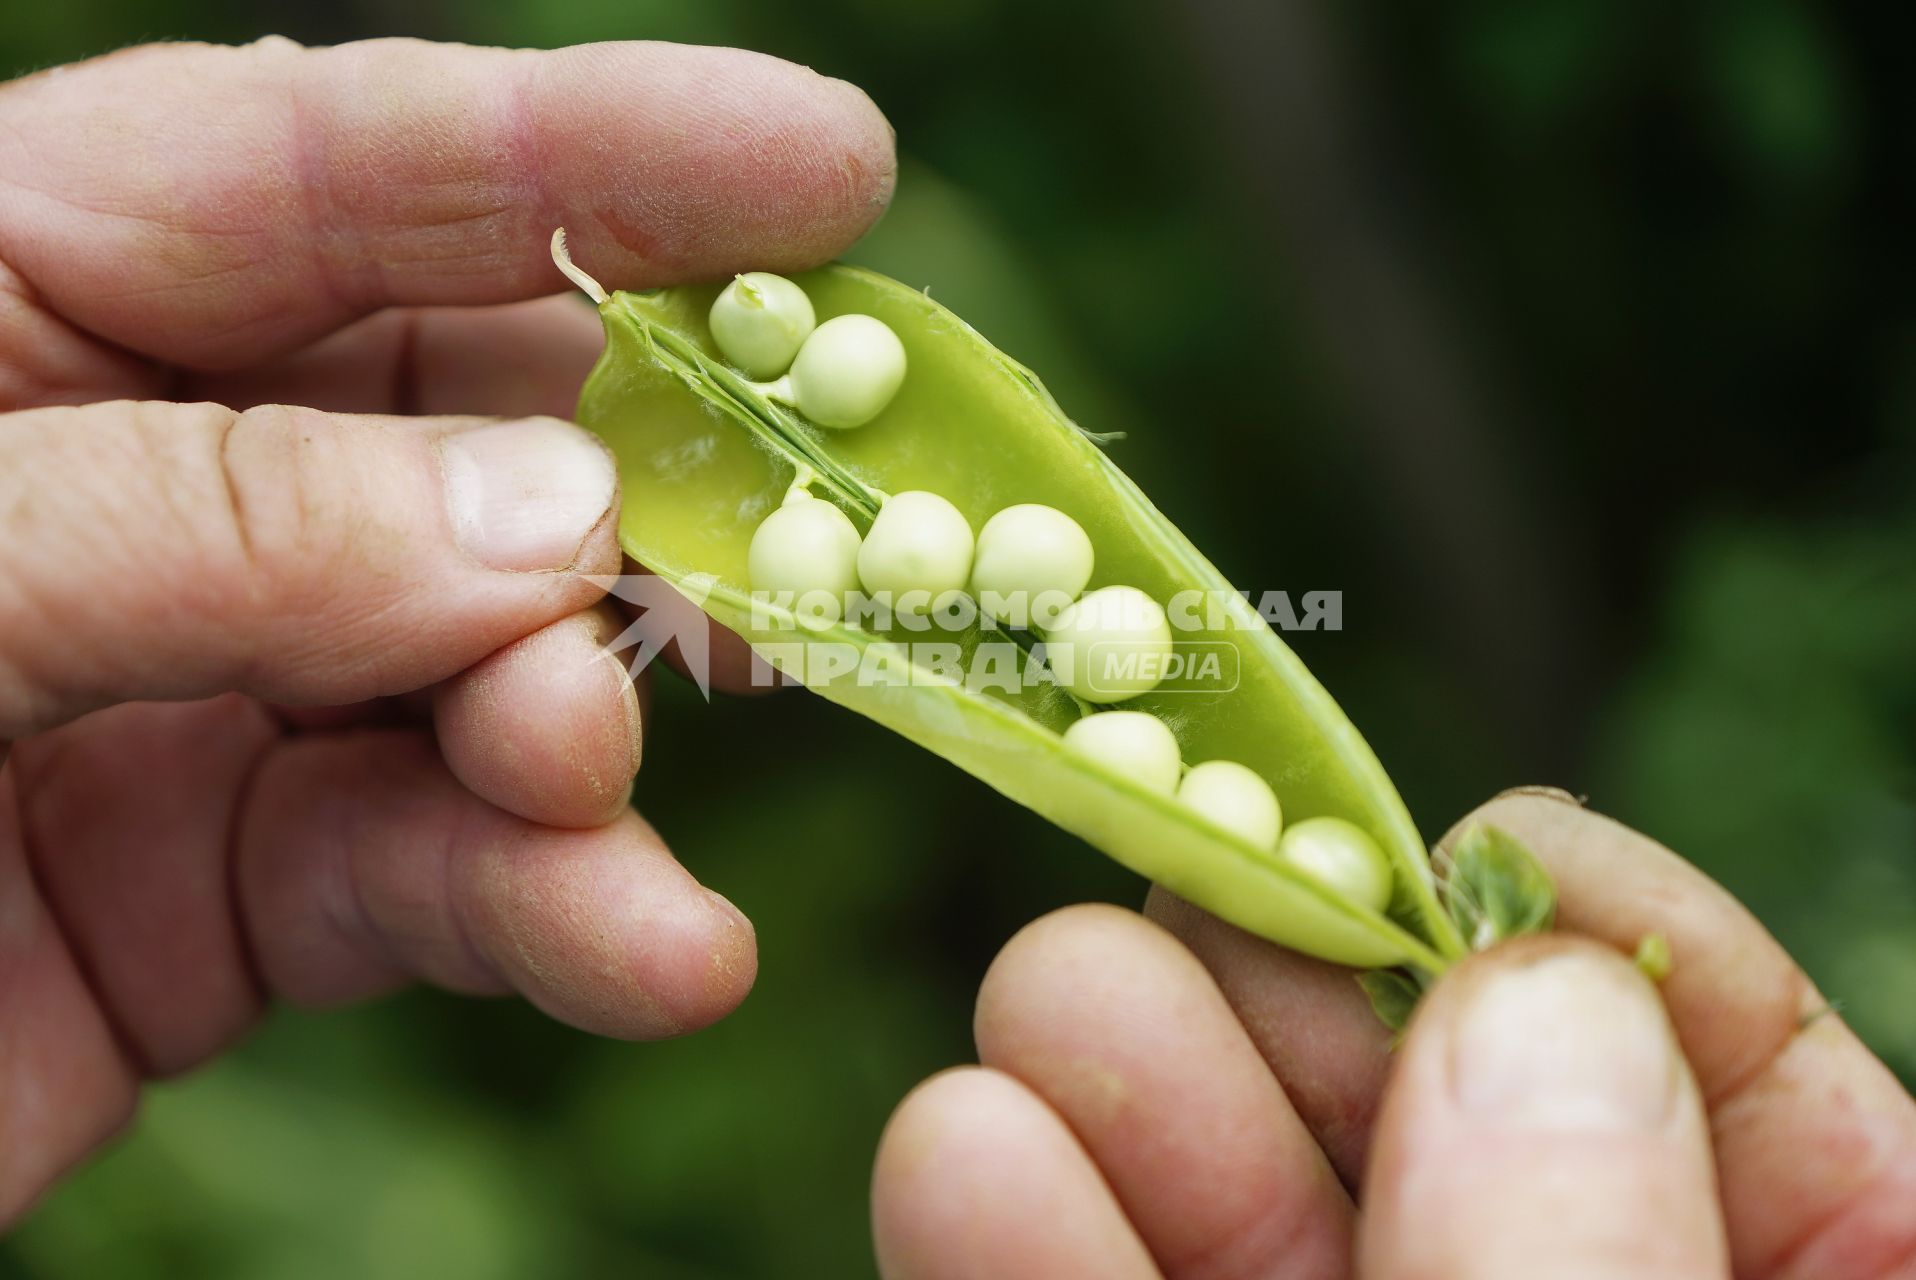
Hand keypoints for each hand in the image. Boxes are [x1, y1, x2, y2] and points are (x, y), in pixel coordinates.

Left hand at [0, 36, 892, 1220]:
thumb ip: (196, 528)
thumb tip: (551, 529)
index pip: (334, 164)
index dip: (596, 154)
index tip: (830, 175)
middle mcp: (124, 470)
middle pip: (459, 424)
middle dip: (631, 488)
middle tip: (801, 546)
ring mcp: (192, 689)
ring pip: (474, 669)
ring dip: (575, 734)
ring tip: (597, 792)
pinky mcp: (219, 895)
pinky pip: (432, 880)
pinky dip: (556, 916)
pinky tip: (655, 956)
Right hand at [873, 790, 1915, 1278]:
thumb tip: (1523, 999)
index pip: (1764, 1112)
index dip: (1629, 949)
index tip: (1492, 844)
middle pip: (1451, 1133)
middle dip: (1318, 992)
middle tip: (1199, 879)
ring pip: (1249, 1226)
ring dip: (1140, 1098)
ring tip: (1054, 1007)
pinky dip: (1027, 1255)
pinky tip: (966, 1164)